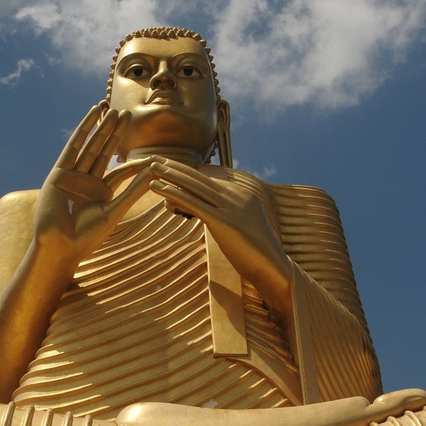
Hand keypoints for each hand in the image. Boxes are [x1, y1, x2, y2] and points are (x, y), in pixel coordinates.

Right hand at [33, 102, 153, 264]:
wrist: (61, 247)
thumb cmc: (86, 236)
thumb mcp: (114, 210)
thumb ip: (133, 190)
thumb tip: (154, 172)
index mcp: (100, 193)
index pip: (120, 172)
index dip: (135, 162)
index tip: (152, 154)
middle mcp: (86, 181)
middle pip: (104, 152)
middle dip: (115, 134)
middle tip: (128, 114)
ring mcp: (73, 175)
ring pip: (91, 146)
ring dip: (102, 128)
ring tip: (114, 111)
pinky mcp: (60, 172)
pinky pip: (74, 146)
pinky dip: (84, 129)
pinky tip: (94, 114)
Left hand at [148, 159, 293, 313]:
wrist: (272, 267)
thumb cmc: (256, 254)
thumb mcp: (240, 229)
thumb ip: (226, 217)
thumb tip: (210, 216)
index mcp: (242, 195)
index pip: (209, 181)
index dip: (187, 174)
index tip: (170, 167)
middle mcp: (236, 195)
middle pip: (200, 178)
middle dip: (176, 167)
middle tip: (156, 158)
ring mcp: (230, 207)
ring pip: (195, 186)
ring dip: (171, 175)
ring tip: (152, 166)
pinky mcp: (222, 220)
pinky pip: (192, 202)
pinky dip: (173, 193)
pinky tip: (157, 187)